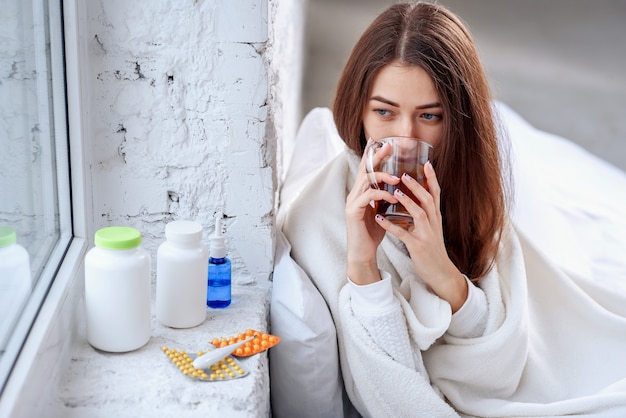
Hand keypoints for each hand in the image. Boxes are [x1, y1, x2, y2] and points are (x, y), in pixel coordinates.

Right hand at [345, 141, 398, 284]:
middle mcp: (354, 194)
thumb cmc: (373, 234)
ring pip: (366, 181)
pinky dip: (381, 194)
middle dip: (376, 156)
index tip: (381, 141)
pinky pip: (368, 196)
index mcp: (361, 192)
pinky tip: (392, 197)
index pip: (367, 169)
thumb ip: (386, 198)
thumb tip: (399, 187)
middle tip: (389, 146)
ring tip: (397, 177)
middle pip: (364, 169)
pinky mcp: (353, 211)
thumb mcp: (382, 211)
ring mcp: (352, 202)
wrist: (363, 253)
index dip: (373, 155)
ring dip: (382, 176)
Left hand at [374, 162, 467, 311]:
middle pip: (428, 199)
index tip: (426, 163)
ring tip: (394, 191)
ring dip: (407, 201)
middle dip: (417, 186)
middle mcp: (434, 223)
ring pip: (418, 214)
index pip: (436, 193)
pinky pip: (402, 234)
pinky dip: (390, 225)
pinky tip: (378, 218)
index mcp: (436, 217)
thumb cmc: (432, 249)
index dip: (432, 178)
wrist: (440, 273)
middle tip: (404, 174)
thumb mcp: (431, 229)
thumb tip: (415, 199)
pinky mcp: (417, 246)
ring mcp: (427, 235)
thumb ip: (425, 214)